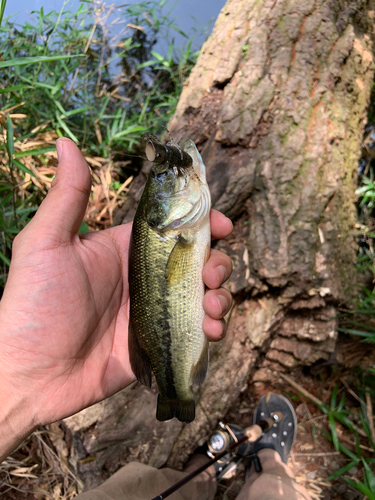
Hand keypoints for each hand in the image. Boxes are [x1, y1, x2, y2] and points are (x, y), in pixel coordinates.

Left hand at [0, 138, 231, 457]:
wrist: (30, 375)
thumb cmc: (35, 304)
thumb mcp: (46, 244)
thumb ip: (67, 196)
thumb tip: (65, 142)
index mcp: (126, 250)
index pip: (174, 229)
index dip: (203, 222)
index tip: (223, 224)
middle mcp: (145, 278)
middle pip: (196, 262)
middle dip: (216, 262)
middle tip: (213, 273)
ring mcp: (156, 312)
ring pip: (203, 295)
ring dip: (219, 296)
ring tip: (212, 305)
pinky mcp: (161, 344)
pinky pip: (197, 332)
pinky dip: (213, 328)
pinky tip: (211, 330)